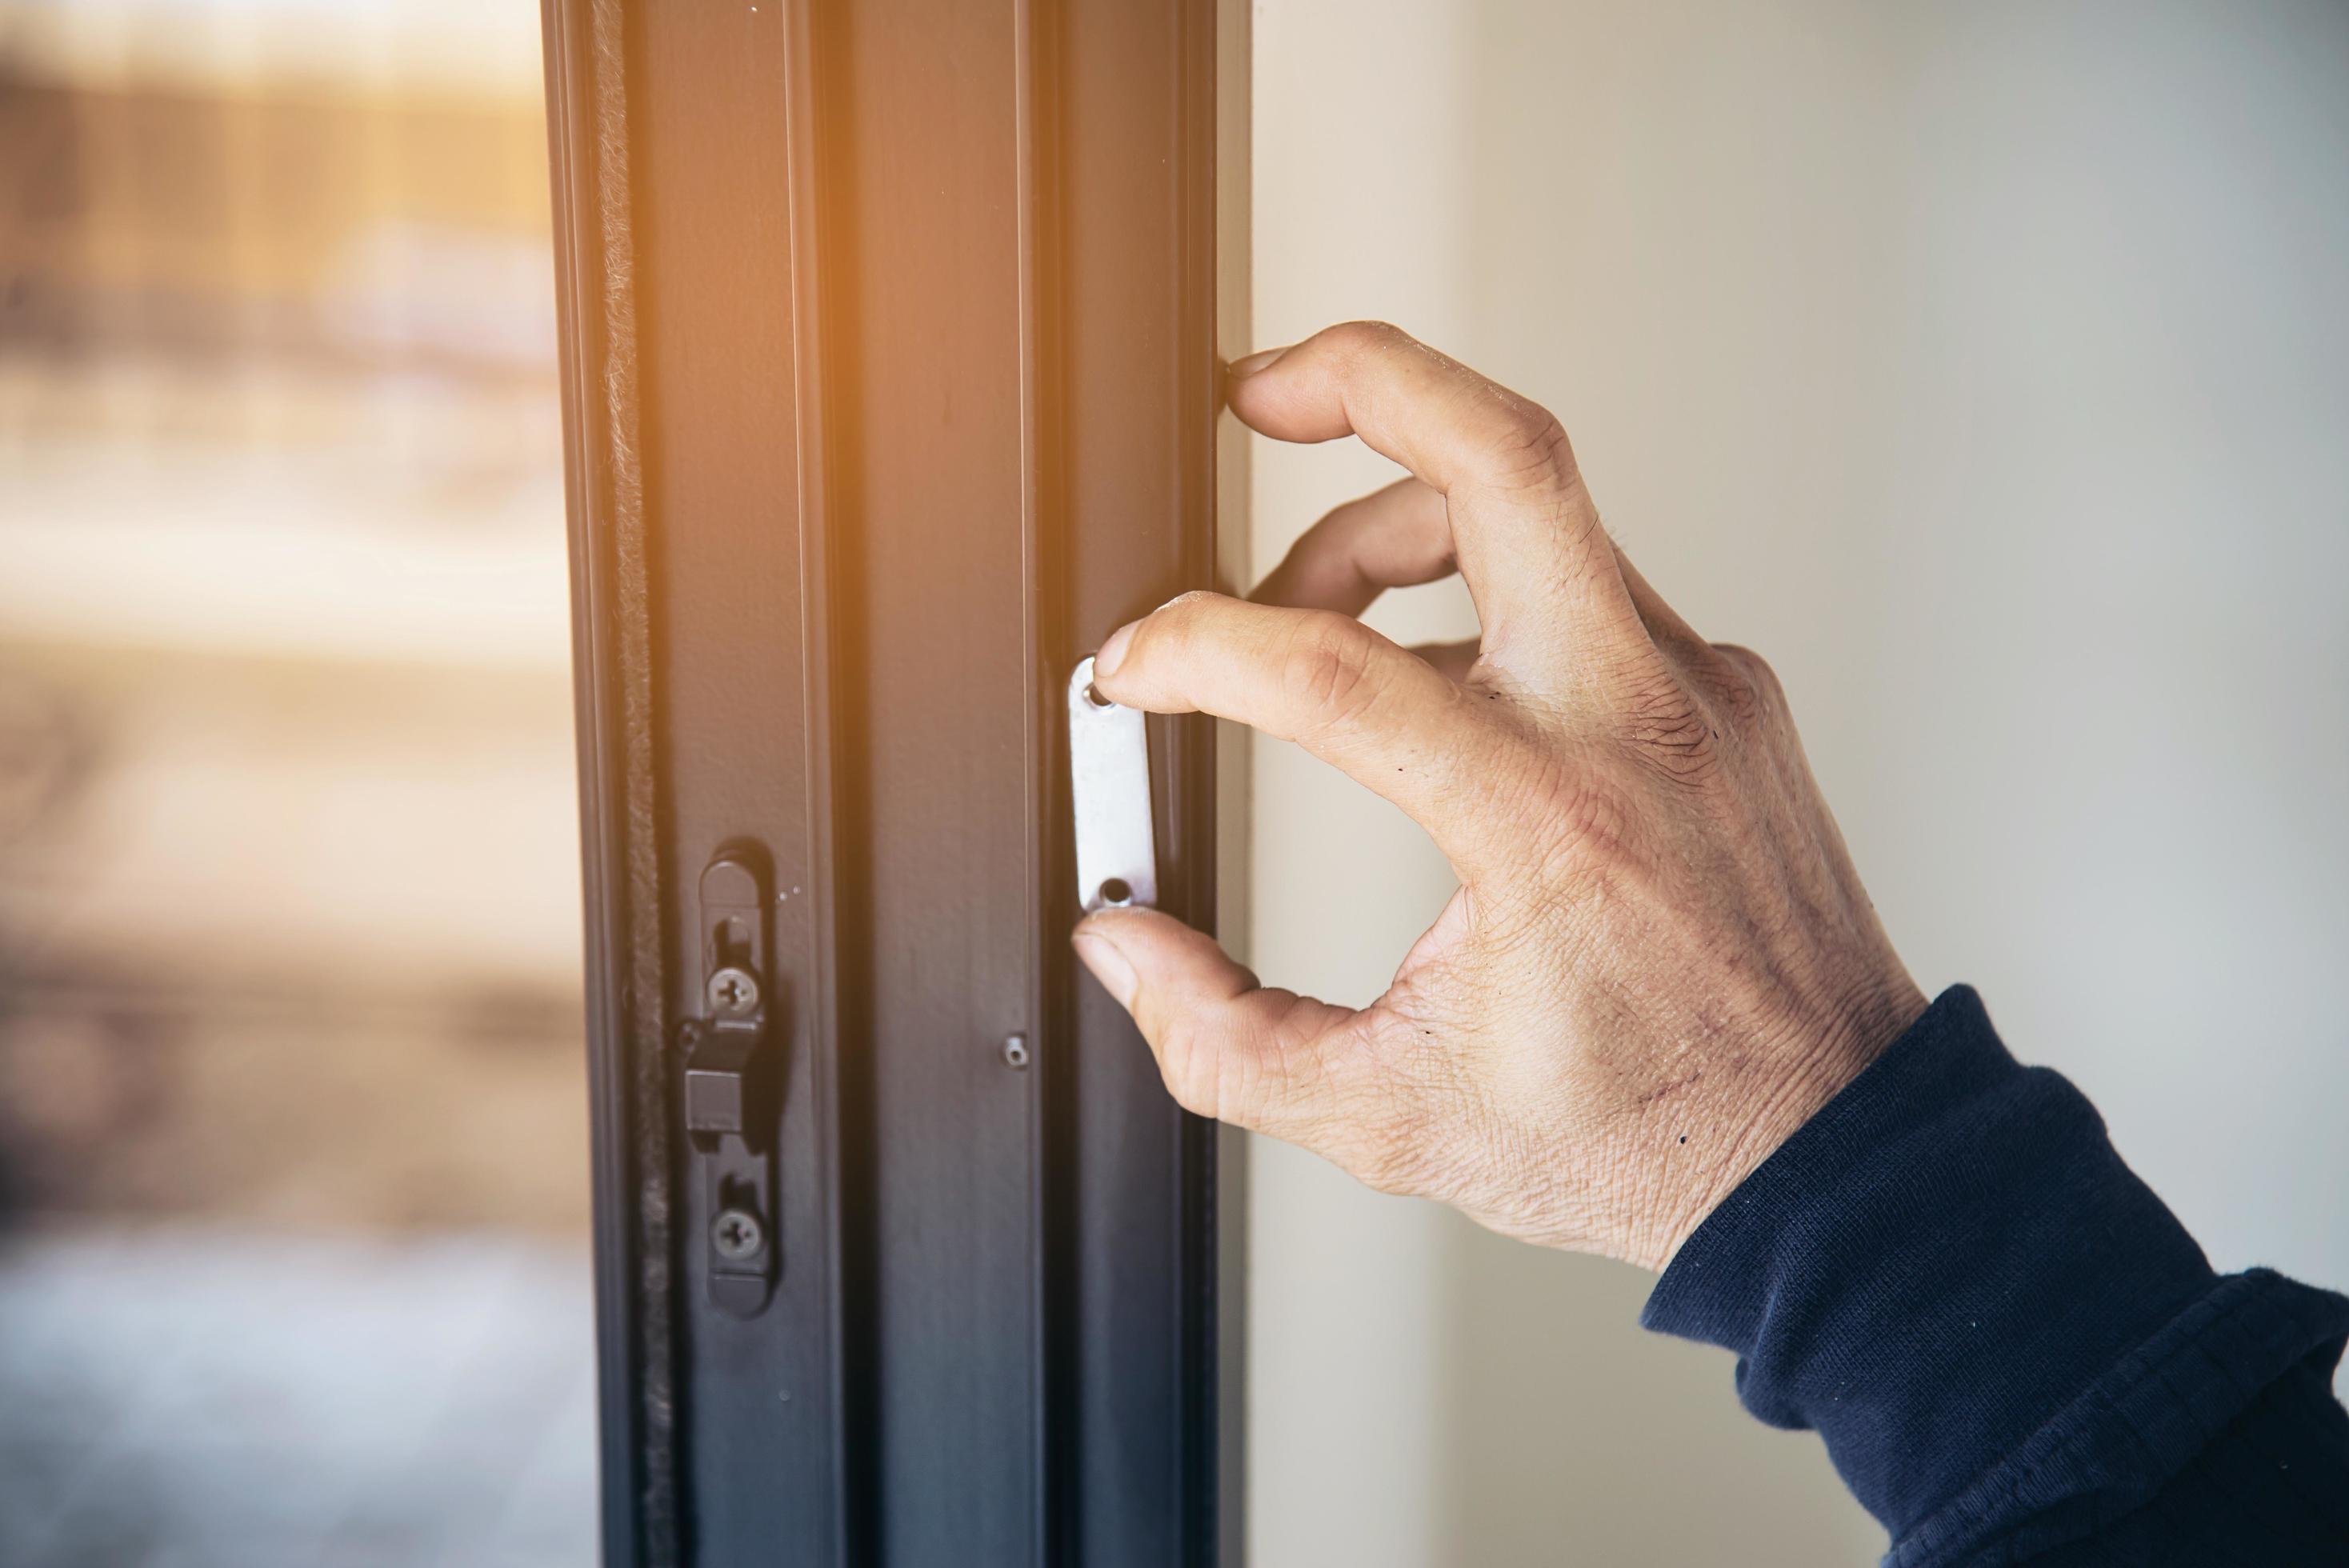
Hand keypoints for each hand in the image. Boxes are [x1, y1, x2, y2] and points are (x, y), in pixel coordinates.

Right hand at [1071, 322, 1926, 1270]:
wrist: (1835, 1157)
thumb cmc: (1649, 1141)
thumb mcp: (1398, 1119)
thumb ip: (1223, 1041)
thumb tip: (1121, 946)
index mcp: (1548, 821)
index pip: (1330, 668)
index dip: (1193, 649)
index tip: (1132, 676)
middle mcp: (1639, 721)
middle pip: (1504, 453)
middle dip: (1359, 380)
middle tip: (1253, 393)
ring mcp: (1699, 692)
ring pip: (1539, 507)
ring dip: (1399, 517)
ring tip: (1310, 603)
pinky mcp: (1726, 696)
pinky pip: (1585, 587)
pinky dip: (1482, 597)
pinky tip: (1429, 679)